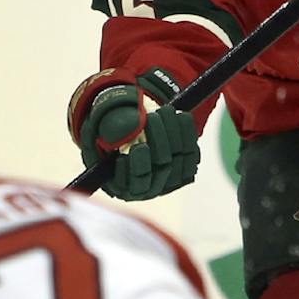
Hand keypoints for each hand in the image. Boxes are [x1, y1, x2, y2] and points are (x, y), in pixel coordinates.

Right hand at [73, 68, 200, 200]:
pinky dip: (187, 132)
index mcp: (125, 187)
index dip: (139, 166)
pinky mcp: (186, 168)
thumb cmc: (115, 136)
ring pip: (179, 158)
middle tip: (151, 117)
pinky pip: (192, 152)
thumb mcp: (106, 132)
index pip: (137, 182)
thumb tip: (130, 127)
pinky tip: (180, 116)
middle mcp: (150, 189)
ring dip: (173, 131)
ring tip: (164, 110)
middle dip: (157, 139)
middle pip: (161, 167)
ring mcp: (170, 180)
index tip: (139, 146)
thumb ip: (113, 130)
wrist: (136, 134)